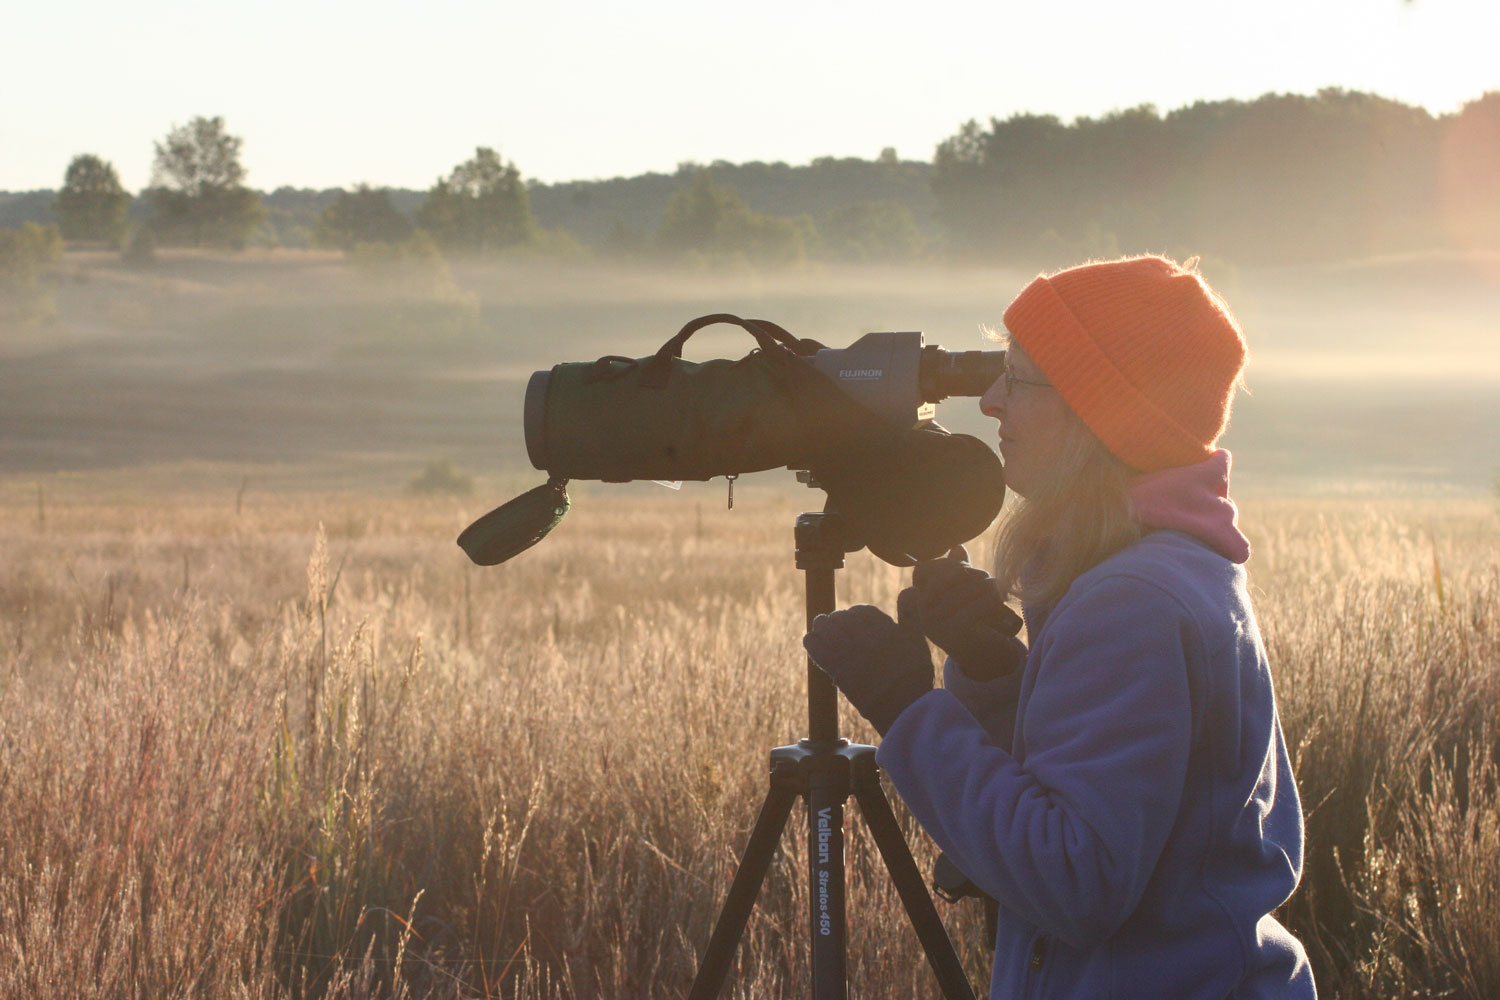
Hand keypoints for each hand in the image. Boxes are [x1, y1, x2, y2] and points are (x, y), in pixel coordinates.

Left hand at [802, 604, 932, 735]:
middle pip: (840, 617)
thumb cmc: (912, 676)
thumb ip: (910, 613)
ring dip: (822, 627)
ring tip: (825, 631)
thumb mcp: (917, 641)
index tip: (857, 622)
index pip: (861, 611)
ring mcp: (847, 652)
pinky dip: (811, 641)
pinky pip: (814, 646)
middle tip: (839, 628)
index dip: (857, 615)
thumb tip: (910, 588)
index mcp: (882, 627)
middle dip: (838, 620)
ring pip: (824, 627)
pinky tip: (813, 641)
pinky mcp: (835, 669)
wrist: (903, 708)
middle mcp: (863, 636)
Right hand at [897, 545, 1026, 681]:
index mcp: (921, 602)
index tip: (966, 572)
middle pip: (949, 575)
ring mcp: (937, 623)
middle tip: (989, 580)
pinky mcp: (955, 632)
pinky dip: (993, 598)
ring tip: (999, 590)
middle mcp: (924, 613)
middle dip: (973, 573)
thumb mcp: (965, 594)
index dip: (946, 565)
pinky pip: (978, 604)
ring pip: (968, 588)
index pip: (924, 569)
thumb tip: (957, 547)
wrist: (988, 659)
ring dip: (988, 584)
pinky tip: (1000, 599)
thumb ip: (959, 572)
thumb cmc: (976, 622)